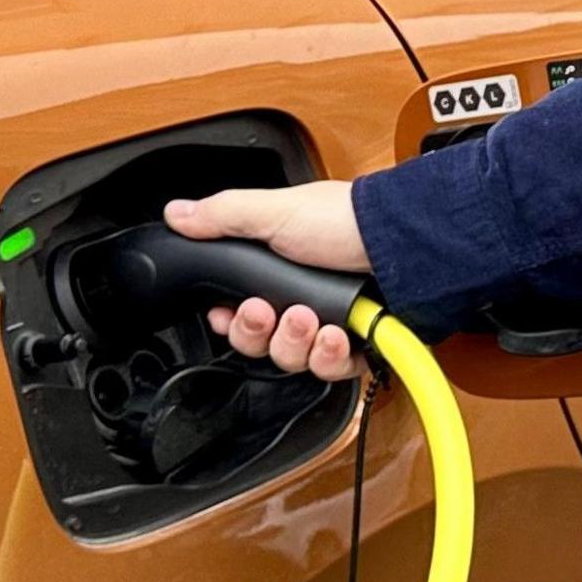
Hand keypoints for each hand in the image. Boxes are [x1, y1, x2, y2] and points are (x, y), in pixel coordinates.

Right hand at [164, 181, 369, 381]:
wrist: (405, 241)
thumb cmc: (345, 219)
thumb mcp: (276, 210)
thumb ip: (223, 216)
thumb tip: (177, 213)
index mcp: (276, 270)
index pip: (236, 312)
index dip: (229, 321)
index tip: (225, 314)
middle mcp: (301, 299)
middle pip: (259, 342)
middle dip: (258, 331)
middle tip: (267, 311)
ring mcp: (329, 324)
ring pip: (291, 359)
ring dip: (293, 342)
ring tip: (306, 318)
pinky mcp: (357, 345)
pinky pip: (329, 370)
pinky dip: (328, 357)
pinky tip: (333, 336)